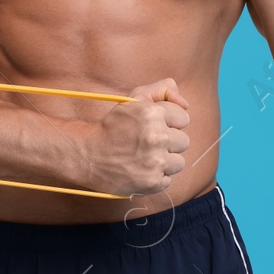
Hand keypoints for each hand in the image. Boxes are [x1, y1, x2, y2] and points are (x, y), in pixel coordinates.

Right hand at [91, 79, 189, 195]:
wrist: (87, 154)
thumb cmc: (114, 125)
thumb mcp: (135, 98)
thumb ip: (163, 90)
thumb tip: (186, 104)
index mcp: (153, 113)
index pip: (184, 118)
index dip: (169, 122)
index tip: (153, 126)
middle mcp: (157, 137)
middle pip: (183, 141)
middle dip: (168, 142)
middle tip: (147, 143)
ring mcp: (155, 162)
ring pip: (179, 162)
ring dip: (165, 161)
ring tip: (144, 157)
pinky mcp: (152, 182)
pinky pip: (168, 180)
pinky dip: (156, 177)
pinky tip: (140, 170)